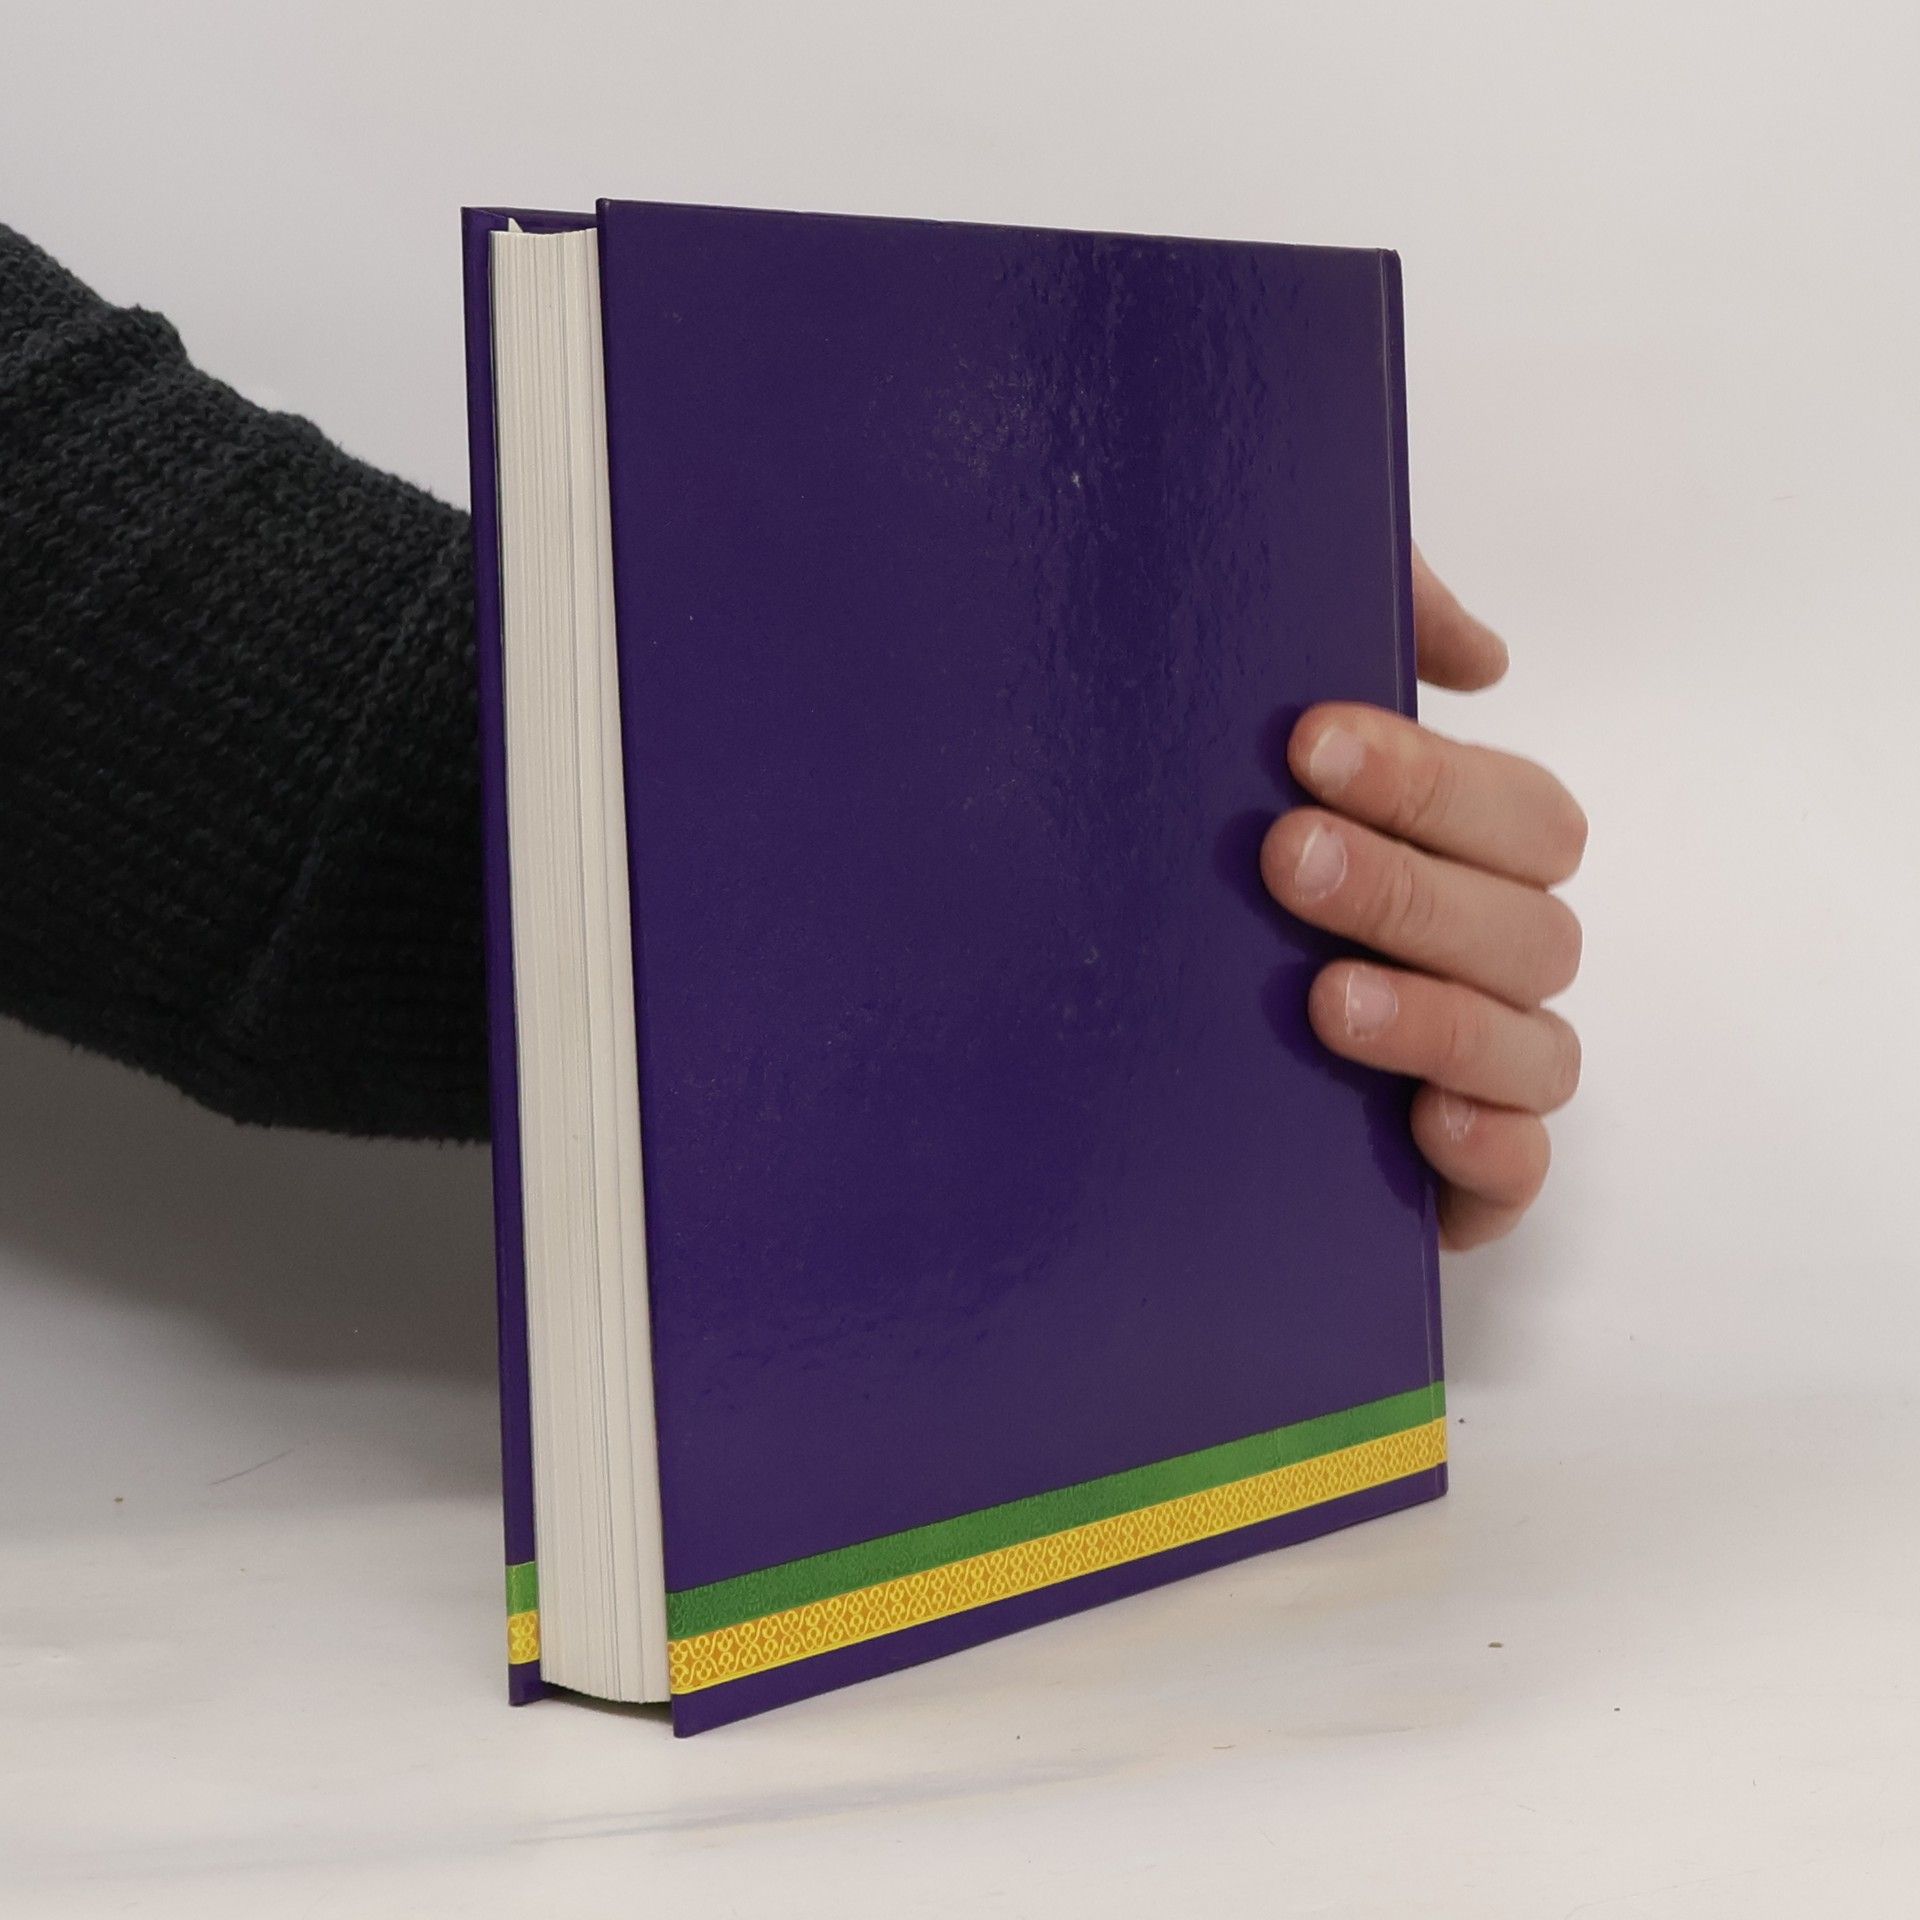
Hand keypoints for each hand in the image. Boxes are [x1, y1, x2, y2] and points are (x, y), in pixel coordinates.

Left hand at [1260, 548, 1585, 1249]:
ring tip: (1325, 1001)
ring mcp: (1475, 1072)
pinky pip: (1517, 1172)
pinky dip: (1493, 1148)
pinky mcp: (1448, 1179)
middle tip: (1286, 860)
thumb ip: (1377, 629)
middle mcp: (1481, 962)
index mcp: (1460, 860)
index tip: (1307, 747)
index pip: (1518, 816)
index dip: (1433, 782)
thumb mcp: (1256, 720)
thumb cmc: (1207, 856)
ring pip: (1534, 1048)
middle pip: (1529, 929)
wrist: (1075, 1031)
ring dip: (1439, 1016)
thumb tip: (1481, 657)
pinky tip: (1425, 1118)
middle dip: (1411, 891)